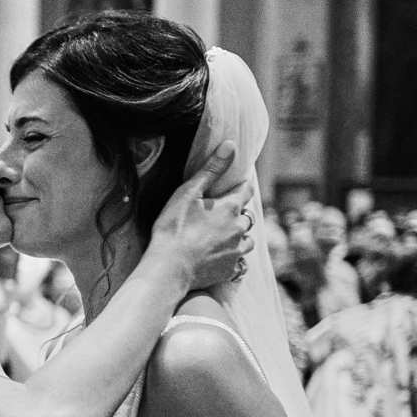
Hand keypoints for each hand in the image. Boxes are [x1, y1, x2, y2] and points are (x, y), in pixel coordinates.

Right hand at [147, 141, 253, 290]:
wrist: (169, 269)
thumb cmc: (174, 229)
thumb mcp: (188, 194)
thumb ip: (211, 170)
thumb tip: (230, 146)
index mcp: (230, 209)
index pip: (246, 191)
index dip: (243, 185)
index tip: (240, 182)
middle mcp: (238, 229)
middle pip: (247, 217)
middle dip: (238, 213)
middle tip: (225, 213)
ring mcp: (235, 251)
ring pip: (246, 240)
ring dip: (239, 236)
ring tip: (224, 236)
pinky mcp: (229, 270)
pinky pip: (238, 261)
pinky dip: (231, 257)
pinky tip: (219, 257)